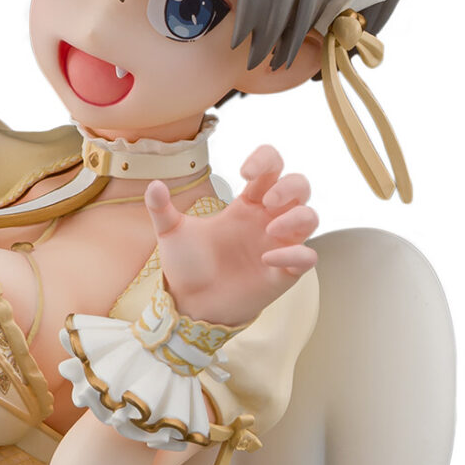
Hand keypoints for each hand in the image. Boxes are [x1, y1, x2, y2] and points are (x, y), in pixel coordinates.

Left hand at [143, 145, 318, 326]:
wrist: (190, 305)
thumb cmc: (187, 267)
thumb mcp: (171, 233)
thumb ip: (162, 208)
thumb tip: (153, 185)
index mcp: (246, 205)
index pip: (272, 168)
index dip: (266, 159)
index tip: (244, 171)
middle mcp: (267, 221)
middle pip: (300, 187)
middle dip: (290, 186)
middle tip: (266, 199)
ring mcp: (278, 246)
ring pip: (311, 218)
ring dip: (297, 217)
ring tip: (270, 229)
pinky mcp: (283, 273)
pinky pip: (307, 257)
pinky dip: (295, 254)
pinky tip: (267, 259)